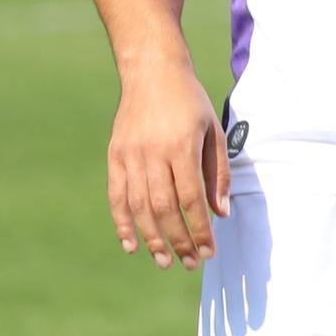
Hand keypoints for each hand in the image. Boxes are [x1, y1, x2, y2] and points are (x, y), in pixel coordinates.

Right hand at [108, 56, 227, 268]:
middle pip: (164, 208)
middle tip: (190, 263)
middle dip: (178, 241)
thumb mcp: (214, 131)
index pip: (192, 199)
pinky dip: (122, 223)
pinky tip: (132, 245)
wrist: (151, 72)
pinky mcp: (114, 156)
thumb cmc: (190, 102)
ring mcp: (129, 156)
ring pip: (139, 207)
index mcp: (181, 147)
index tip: (209, 251)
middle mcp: (152, 153)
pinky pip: (116, 196)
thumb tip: (221, 214)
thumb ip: (218, 173)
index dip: (200, 229)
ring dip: (152, 238)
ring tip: (163, 261)